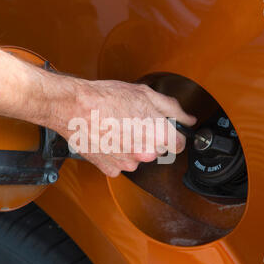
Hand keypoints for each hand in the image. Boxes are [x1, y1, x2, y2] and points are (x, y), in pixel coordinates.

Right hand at [53, 79, 195, 176]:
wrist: (74, 107)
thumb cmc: (106, 98)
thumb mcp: (145, 94)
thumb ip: (173, 109)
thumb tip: (188, 120)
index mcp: (159, 135)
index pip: (179, 144)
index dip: (173, 134)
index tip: (165, 130)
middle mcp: (146, 154)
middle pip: (158, 150)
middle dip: (150, 138)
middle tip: (133, 122)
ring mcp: (128, 164)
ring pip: (138, 158)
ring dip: (132, 148)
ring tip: (117, 129)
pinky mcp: (111, 169)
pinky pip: (120, 165)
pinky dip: (116, 155)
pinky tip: (108, 139)